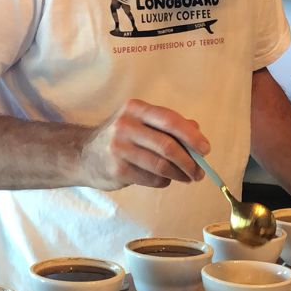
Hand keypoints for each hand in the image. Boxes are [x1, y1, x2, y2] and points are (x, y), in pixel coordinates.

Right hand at [80, 100, 209, 190]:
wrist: (84, 155)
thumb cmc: (122, 138)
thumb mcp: (141, 123)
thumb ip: (169, 125)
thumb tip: (197, 134)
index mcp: (135, 109)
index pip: (170, 120)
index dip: (191, 136)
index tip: (205, 149)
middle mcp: (125, 125)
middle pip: (168, 146)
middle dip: (189, 161)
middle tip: (199, 172)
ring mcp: (119, 148)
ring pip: (161, 166)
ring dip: (180, 174)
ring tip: (187, 177)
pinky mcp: (117, 169)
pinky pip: (151, 178)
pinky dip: (164, 181)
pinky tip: (164, 179)